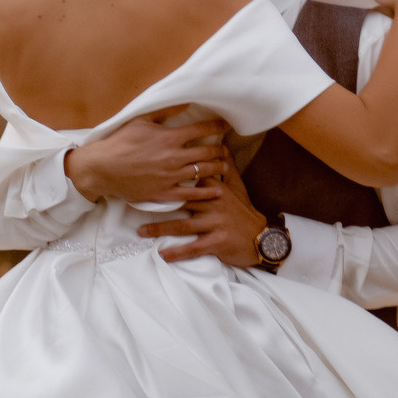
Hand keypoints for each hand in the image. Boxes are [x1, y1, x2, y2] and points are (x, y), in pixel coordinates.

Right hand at [62, 107, 232, 204]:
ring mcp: (170, 176)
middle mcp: (173, 157)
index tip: (226, 125)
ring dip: (217, 169)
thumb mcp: (141, 121)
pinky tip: (216, 191)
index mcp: (168, 137)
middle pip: (206, 152)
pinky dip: (206, 193)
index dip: (217, 127)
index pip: (201, 130)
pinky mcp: (164, 193)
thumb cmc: (120, 142)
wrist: (102, 169)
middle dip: (220, 150)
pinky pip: (191, 194)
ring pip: (202, 172)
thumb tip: (184, 102)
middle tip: (226, 149)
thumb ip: (165, 112)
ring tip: (224, 167)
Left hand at [142, 160, 268, 266]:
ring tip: (141, 232)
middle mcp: (215, 203)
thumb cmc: (244, 211)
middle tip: (135, 202)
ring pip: (183, 225)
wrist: (262, 238)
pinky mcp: (217, 242)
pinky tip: (162, 255)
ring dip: (160, 229)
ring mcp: (216, 223)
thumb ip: (226, 165)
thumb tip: (222, 141)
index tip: (148, 175)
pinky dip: (177, 252)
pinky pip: (193, 248)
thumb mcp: (237, 186)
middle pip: (181, 201)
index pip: (190, 179)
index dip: (169, 178)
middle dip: (158, 202)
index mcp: (216, 188)